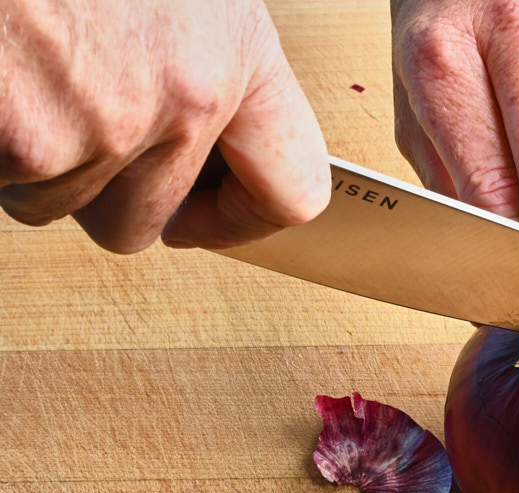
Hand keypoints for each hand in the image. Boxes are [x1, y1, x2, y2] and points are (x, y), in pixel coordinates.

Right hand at [0, 0, 329, 253]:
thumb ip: (197, 60)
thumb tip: (200, 137)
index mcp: (238, 51)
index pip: (292, 188)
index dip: (243, 217)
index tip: (204, 216)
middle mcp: (187, 99)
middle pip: (143, 218)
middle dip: (98, 187)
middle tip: (64, 121)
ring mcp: (106, 126)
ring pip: (59, 203)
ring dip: (32, 160)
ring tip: (21, 72)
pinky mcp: (28, 141)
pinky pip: (5, 183)